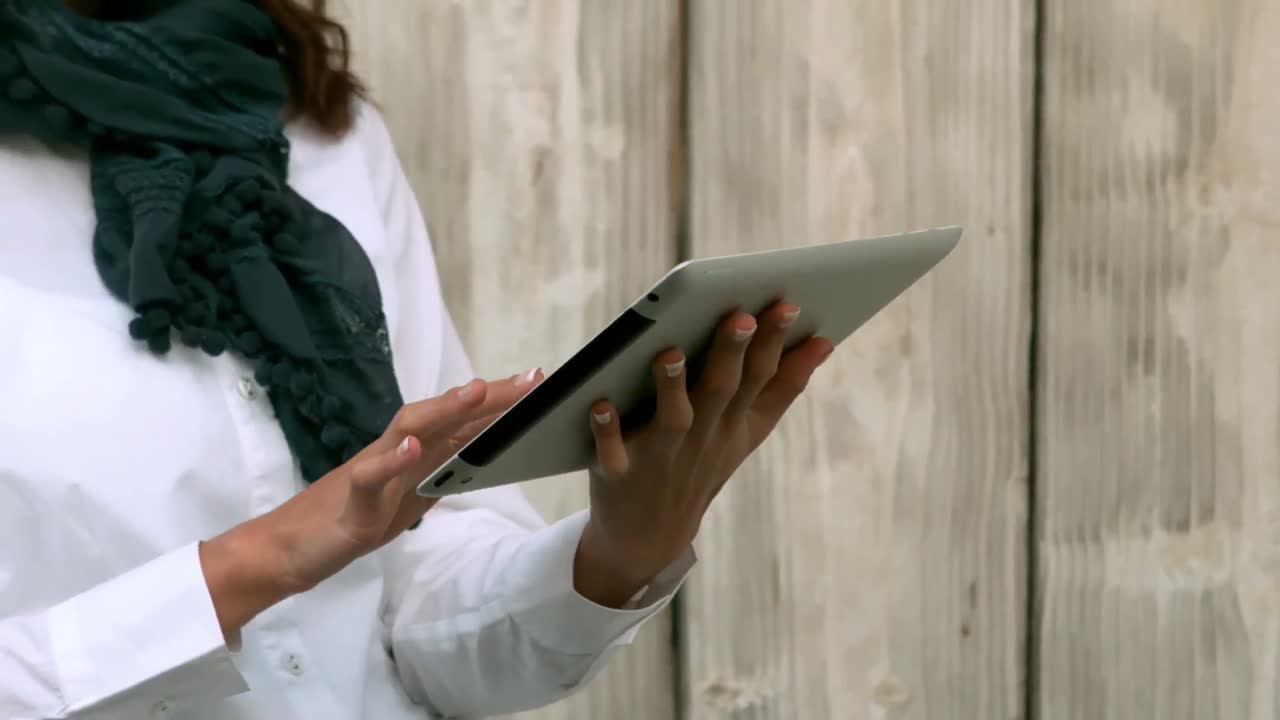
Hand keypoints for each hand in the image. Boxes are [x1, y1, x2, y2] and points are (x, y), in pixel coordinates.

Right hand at [199, 369, 540, 640]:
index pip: (459, 422)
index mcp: (410, 455)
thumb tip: (484, 458)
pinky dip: (391, 461)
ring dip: (443, 410)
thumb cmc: (350, 519)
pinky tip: (413, 448)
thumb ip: (441, 476)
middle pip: (443, 416)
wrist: (287, 550)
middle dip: (487, 397)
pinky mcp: (351, 503)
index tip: (535, 381)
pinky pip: (369, 478)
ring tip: (477, 391)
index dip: (497, 402)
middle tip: (530, 379)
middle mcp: (394, 453)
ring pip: (409, 432)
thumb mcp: (409, 499)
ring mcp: (370, 474)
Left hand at [575, 302, 832, 606]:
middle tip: (740, 317)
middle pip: (720, 391)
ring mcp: (660, 456)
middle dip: (732, 354)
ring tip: (671, 352)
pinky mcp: (618, 473)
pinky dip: (606, 431)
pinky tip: (599, 404)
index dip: (774, 343)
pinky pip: (611, 452)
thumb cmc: (700, 464)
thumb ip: (785, 386)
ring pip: (670, 420)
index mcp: (734, 422)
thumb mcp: (748, 431)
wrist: (649, 536)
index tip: (786, 306)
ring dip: (671, 387)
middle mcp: (702, 436)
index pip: (759, 377)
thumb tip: (825, 342)